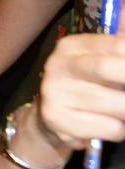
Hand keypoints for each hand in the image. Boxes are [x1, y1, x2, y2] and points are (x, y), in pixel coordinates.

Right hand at [37, 33, 124, 148]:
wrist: (52, 118)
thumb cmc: (86, 85)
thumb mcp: (99, 59)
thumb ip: (118, 39)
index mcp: (71, 46)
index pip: (116, 44)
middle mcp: (58, 65)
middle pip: (108, 68)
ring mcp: (55, 92)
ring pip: (116, 103)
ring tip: (123, 109)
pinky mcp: (58, 119)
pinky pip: (109, 127)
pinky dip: (120, 129)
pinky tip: (113, 126)